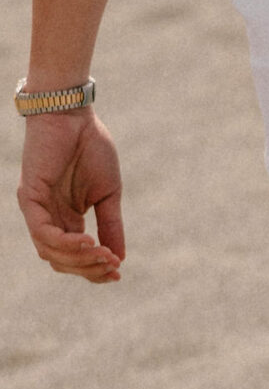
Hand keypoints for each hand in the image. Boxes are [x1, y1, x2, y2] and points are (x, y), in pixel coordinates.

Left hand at [17, 110, 124, 281]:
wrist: (73, 115)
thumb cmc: (91, 147)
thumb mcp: (108, 194)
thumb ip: (111, 225)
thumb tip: (120, 257)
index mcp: (67, 219)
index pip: (75, 257)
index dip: (95, 270)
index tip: (118, 272)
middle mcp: (49, 218)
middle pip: (62, 262)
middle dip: (89, 269)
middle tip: (113, 264)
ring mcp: (37, 210)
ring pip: (50, 252)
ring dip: (79, 259)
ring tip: (103, 253)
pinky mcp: (29, 198)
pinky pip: (43, 232)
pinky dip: (65, 242)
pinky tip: (88, 242)